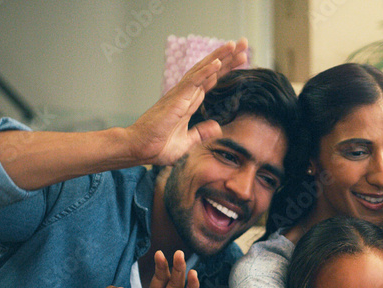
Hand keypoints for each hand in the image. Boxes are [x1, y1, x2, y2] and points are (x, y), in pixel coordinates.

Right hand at [125, 39, 248, 166]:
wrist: (139, 149)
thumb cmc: (156, 147)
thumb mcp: (186, 143)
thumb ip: (201, 133)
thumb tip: (217, 127)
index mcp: (188, 103)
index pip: (211, 81)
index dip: (225, 69)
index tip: (241, 59)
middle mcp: (185, 95)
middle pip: (209, 71)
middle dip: (227, 57)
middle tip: (243, 43)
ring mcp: (180, 95)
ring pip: (202, 71)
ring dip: (219, 57)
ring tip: (234, 45)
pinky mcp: (175, 100)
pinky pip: (192, 82)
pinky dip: (205, 71)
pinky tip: (218, 62)